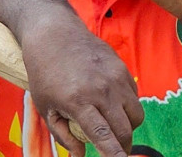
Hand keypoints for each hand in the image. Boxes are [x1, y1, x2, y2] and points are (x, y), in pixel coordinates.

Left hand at [20, 16, 142, 156]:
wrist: (57, 37)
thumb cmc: (46, 75)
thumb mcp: (46, 109)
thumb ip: (63, 135)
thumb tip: (80, 155)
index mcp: (78, 101)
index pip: (102, 133)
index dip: (113, 152)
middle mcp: (101, 89)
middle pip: (125, 127)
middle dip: (124, 146)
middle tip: (118, 153)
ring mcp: (116, 78)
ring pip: (135, 113)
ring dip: (128, 127)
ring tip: (114, 127)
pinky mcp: (123, 69)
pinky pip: (134, 97)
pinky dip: (126, 107)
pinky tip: (111, 103)